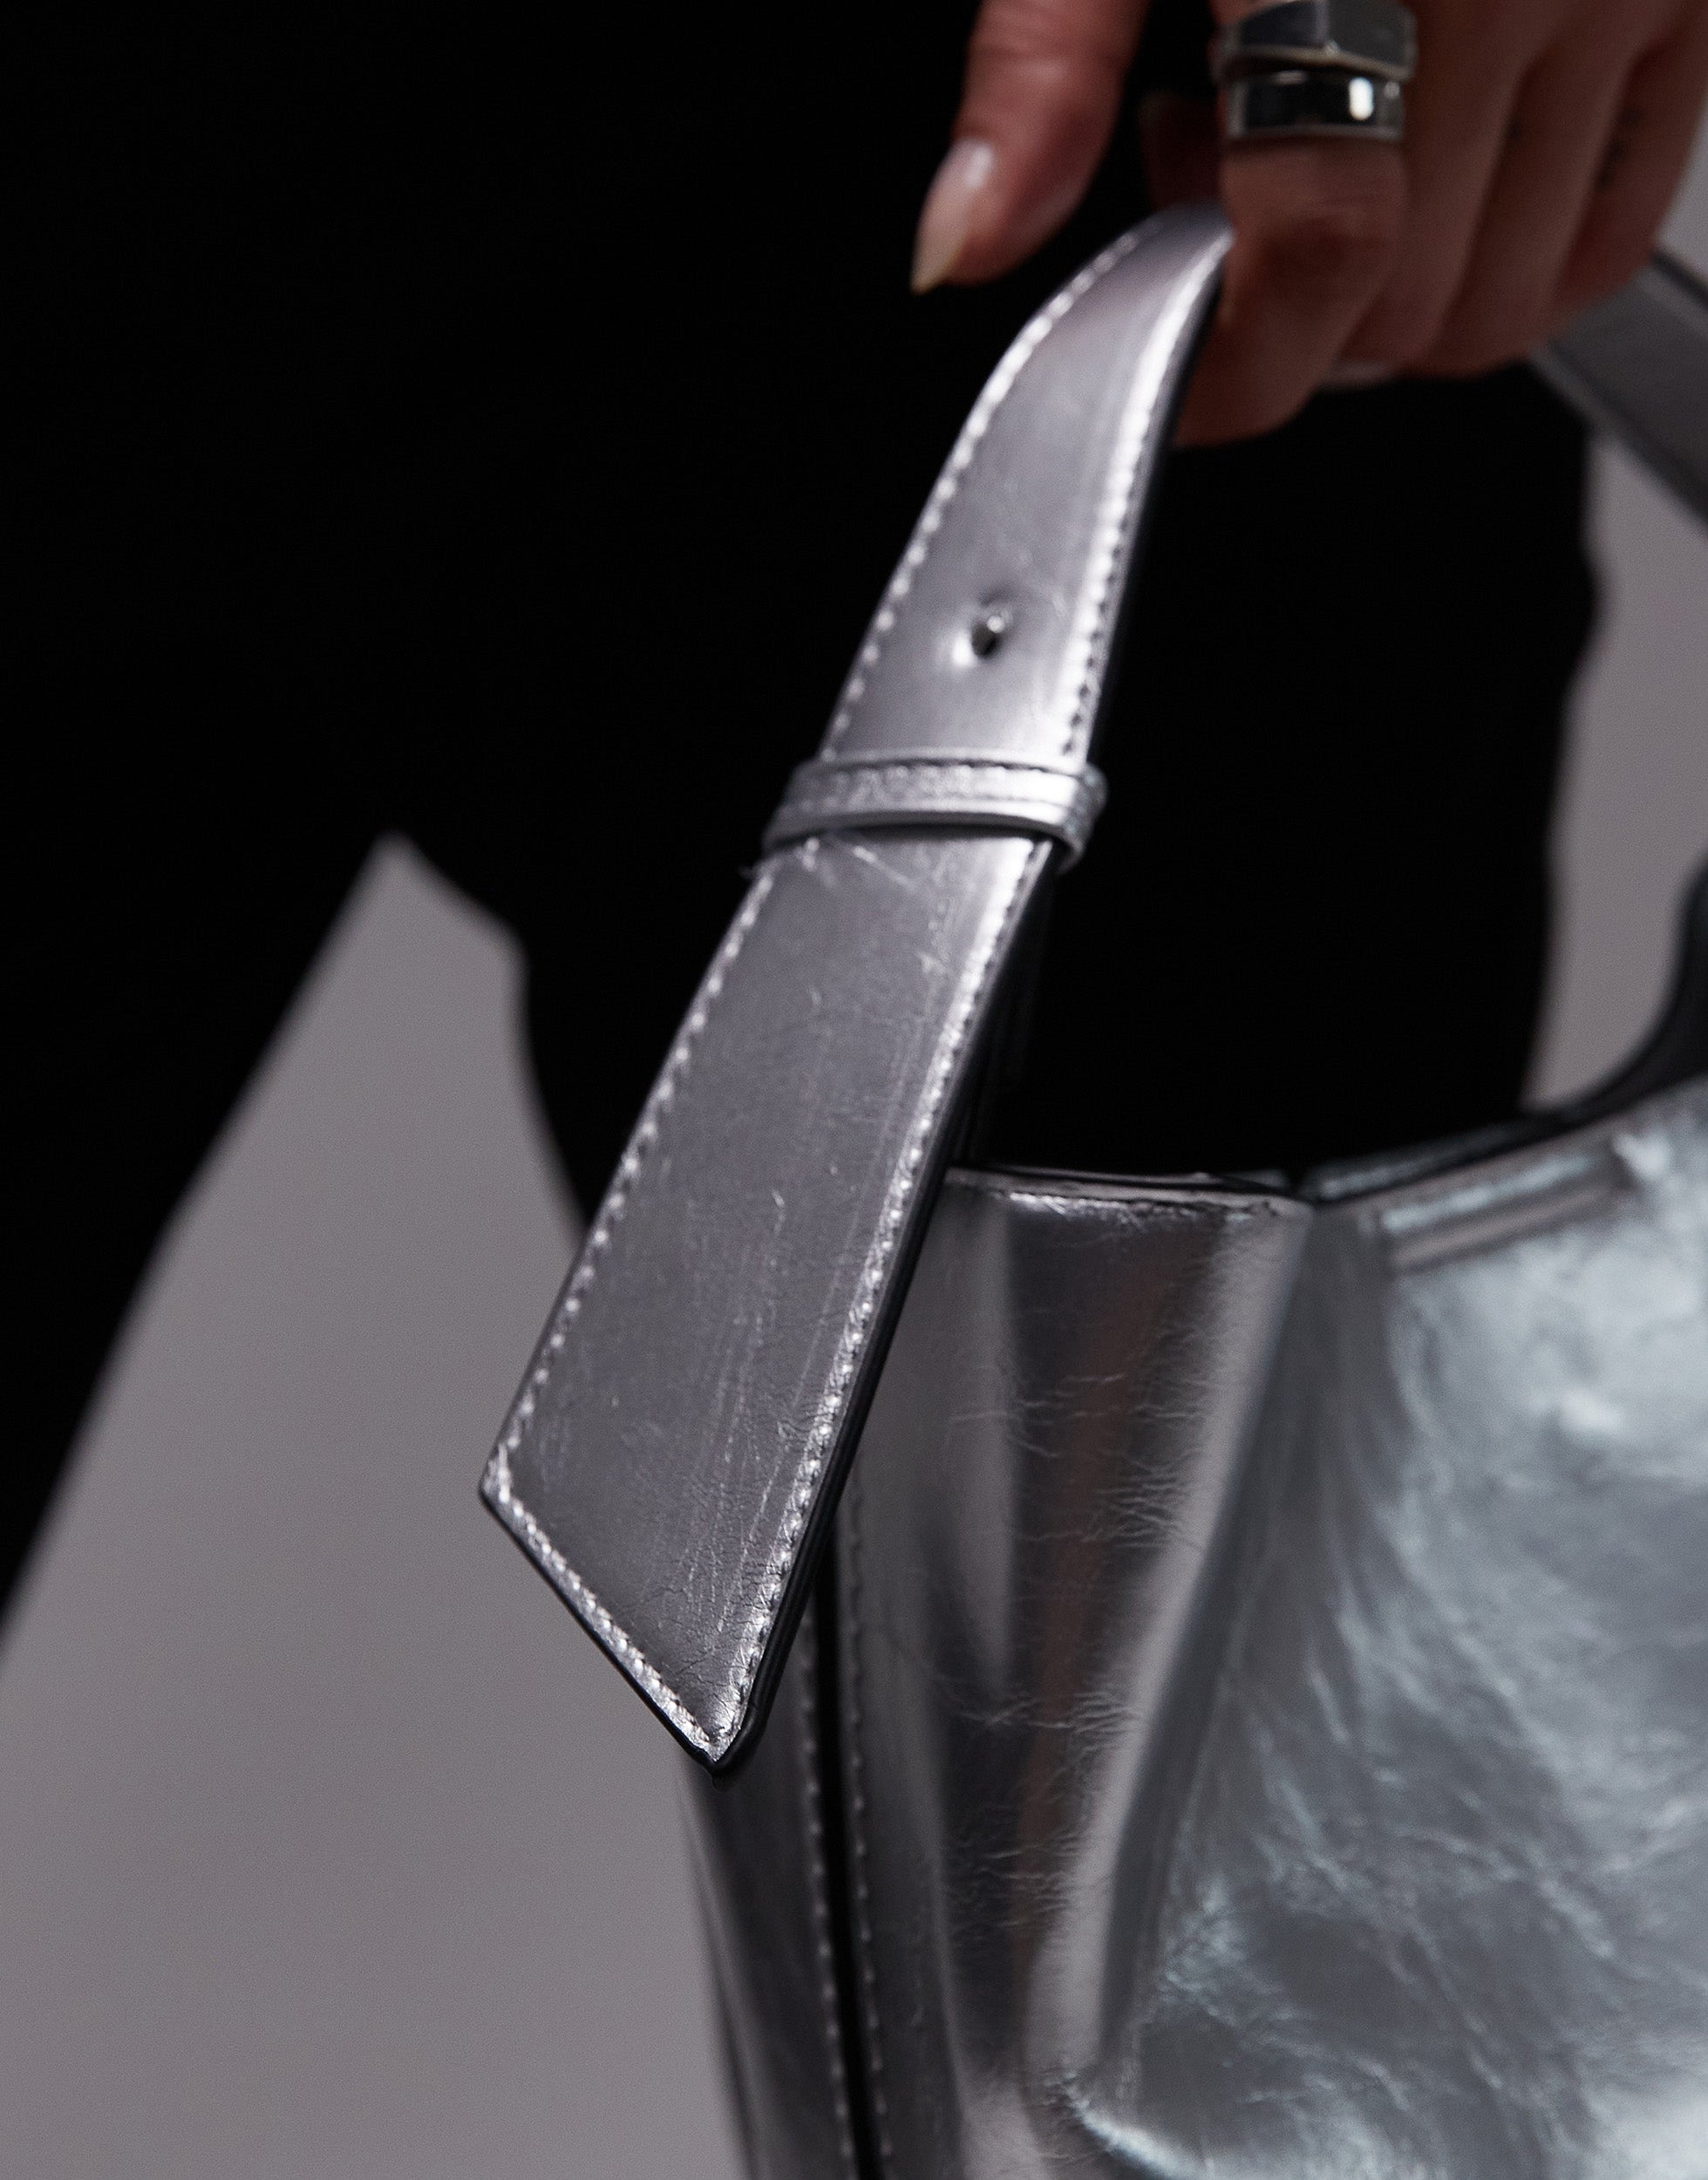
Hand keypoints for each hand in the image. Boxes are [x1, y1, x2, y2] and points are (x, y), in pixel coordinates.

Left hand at [911, 0, 1707, 441]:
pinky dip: (1506, 258)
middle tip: (1209, 182)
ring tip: (1308, 136)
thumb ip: (1038, 63)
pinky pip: (1614, 225)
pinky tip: (1416, 154)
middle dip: (1284, 310)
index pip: (1324, 246)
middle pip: (1408, 303)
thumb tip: (966, 241)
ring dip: (1385, 295)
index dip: (1232, 363)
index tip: (1164, 372)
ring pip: (1507, 301)